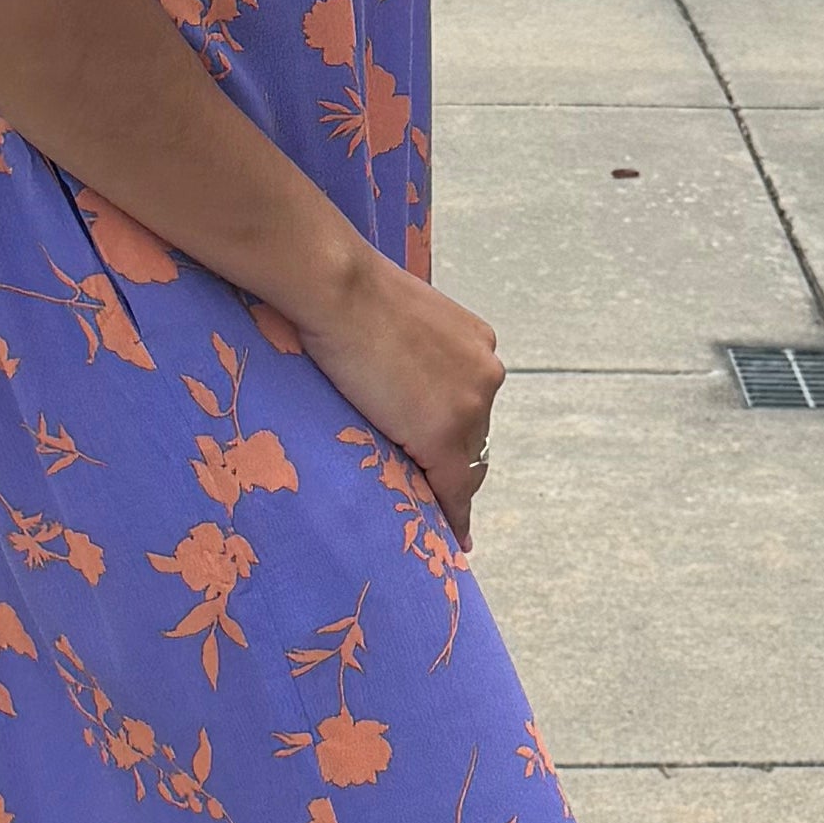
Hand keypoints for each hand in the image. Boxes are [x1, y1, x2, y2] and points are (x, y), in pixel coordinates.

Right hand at [304, 237, 504, 548]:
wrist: (337, 288)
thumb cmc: (347, 292)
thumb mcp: (394, 320)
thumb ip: (407, 350)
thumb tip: (387, 370)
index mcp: (476, 344)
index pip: (470, 404)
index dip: (460, 437)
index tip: (458, 459)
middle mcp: (486, 374)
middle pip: (475, 438)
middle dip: (457, 465)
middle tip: (441, 495)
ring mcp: (469, 406)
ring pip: (465, 466)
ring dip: (448, 488)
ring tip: (439, 517)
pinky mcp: (443, 436)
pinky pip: (452, 489)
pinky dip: (451, 514)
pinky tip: (452, 534)